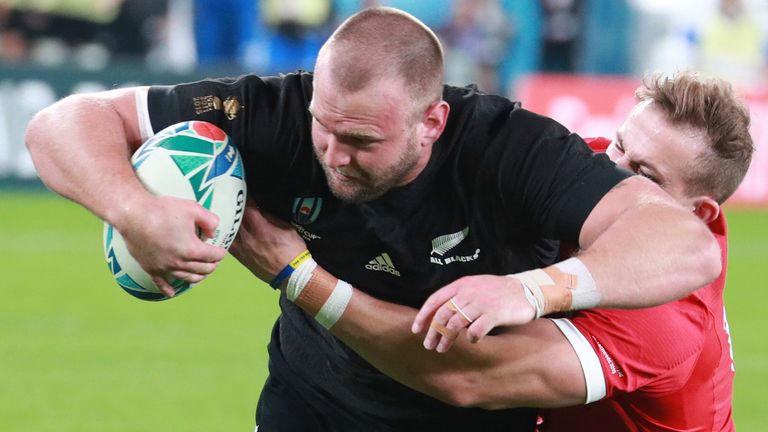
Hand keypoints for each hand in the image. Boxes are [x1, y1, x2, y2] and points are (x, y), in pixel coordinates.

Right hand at [114, 194, 225, 296]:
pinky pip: (161, 283)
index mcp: (192, 250)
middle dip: (211, 265)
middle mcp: (179, 262)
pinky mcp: (151, 268)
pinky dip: (168, 289)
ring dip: (197, 277)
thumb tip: (213, 233)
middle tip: (213, 261)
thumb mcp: (193, 209)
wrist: (133, 214)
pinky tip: (172, 293)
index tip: (221, 251)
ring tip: (202, 273)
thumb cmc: (163, 210)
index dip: (220, 253)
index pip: (213, 256)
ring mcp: (164, 267)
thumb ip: (210, 220)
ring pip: (187, 278)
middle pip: (202, 269)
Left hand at [229, 198, 306, 282]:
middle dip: (234, 206)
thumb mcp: (286, 227)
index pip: (246, 206)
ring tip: (227, 211)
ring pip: (228, 229)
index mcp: (260, 227)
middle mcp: (247, 237)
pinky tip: (228, 228)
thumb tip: (260, 207)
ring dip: (228, 220)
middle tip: (232, 197)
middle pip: (234, 217)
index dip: (244, 196)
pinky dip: (227, 233)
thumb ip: (270, 216)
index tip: (243, 188)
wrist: (291, 274)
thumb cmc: (293, 250)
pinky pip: (228, 242)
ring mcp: (241, 248)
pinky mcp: (239, 257)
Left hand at [411, 275, 535, 352]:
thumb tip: (438, 315)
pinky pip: (476, 330)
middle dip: (433, 331)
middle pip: (443, 314)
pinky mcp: (494, 314)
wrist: (524, 290)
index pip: (435, 300)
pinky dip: (471, 338)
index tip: (416, 330)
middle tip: (429, 345)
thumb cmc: (495, 292)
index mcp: (461, 285)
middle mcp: (468, 293)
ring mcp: (481, 303)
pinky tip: (472, 341)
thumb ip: (457, 298)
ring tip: (442, 349)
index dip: (423, 315)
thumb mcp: (474, 287)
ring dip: (447, 339)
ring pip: (456, 323)